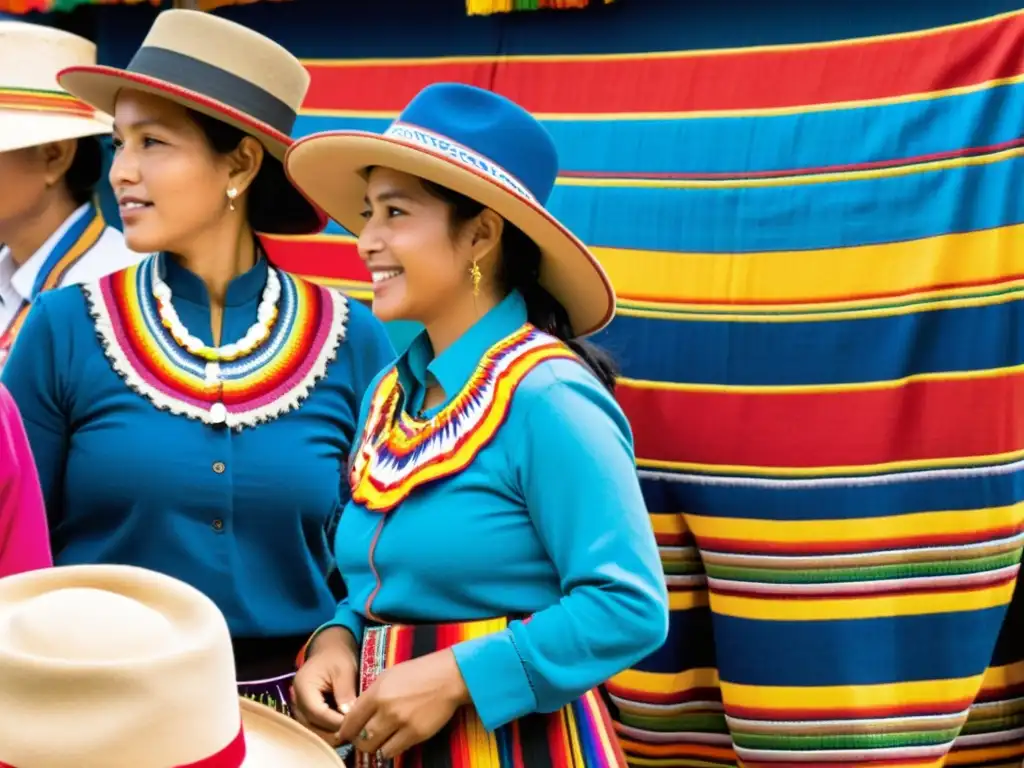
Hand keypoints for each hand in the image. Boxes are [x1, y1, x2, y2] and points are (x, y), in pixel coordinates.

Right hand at [291, 627, 359, 746]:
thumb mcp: (345, 670)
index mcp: (303, 686)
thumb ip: (345, 692)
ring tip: (350, 732)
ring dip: (331, 733)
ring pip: (313, 729)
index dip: (335, 722)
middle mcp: (296, 700)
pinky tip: (344, 729)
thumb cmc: (338, 657)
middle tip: (354, 733)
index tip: (354, 726)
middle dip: (333, 731)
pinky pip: (315, 726)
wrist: (330, 651)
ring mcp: (299, 707)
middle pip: (312, 725)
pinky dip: (328, 729)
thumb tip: (350, 716)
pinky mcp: (306, 712)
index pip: (317, 712)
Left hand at [339, 649, 469, 759]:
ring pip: (375, 748)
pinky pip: (393, 752)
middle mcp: (386, 709)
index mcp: (377, 692)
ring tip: (380, 740)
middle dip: (359, 741)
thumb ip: (371, 695)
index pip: (350, 720)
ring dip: (375, 747)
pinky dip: (390, 749)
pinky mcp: (416, 734)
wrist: (448, 676)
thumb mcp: (388, 676)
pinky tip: (394, 741)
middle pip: (360, 738)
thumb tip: (356, 714)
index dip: (345, 731)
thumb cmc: (418, 672)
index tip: (345, 735)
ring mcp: (401, 723)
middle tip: (364, 738)